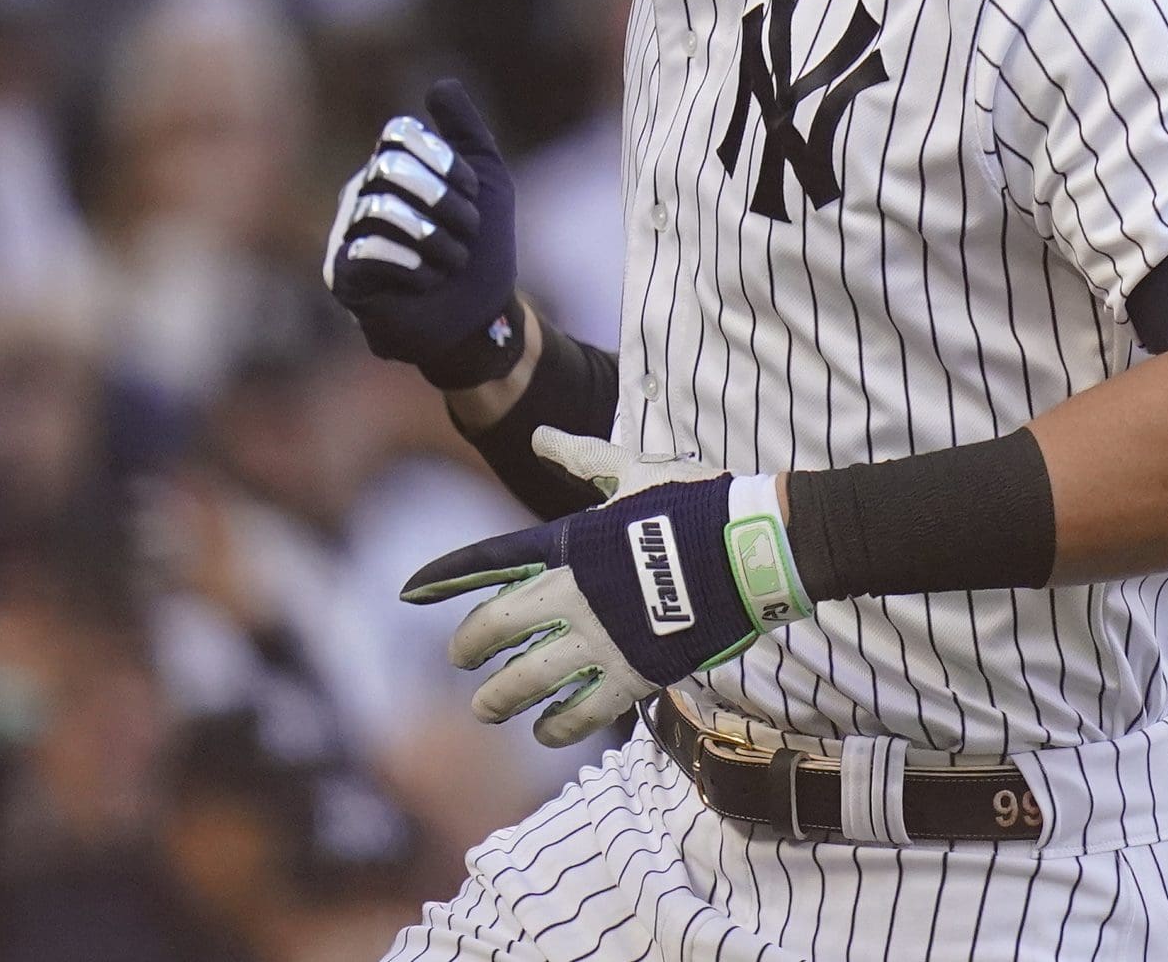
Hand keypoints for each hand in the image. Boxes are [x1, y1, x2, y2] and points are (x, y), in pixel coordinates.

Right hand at [324, 79, 519, 388]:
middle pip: (390, 166)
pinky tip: (427, 281)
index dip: (445, 162)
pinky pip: (369, 249)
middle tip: (467, 232)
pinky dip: (415, 265)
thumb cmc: (483, 251)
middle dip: (444, 200)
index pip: (400, 135)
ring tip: (452, 261)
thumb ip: (465, 130)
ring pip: (381, 206)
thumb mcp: (487, 181)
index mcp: (391, 170)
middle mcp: (361, 195)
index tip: (473, 193)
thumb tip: (440, 84)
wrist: (481, 319)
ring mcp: (348, 234)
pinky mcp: (343, 275)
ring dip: (436, 237)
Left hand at [399, 431, 813, 746]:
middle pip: (496, 628)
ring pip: (527, 681)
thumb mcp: (637, 470)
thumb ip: (584, 459)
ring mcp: (601, 638)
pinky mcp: (633, 673)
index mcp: (571, 542)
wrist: (755, 547)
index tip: (411, 591)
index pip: (491, 560)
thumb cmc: (699, 501)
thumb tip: (541, 437)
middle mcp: (574, 593)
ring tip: (488, 709)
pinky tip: (546, 730)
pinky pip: (581, 713)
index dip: (445, 577)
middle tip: (459, 661)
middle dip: (469, 648)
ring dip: (500, 699)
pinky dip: (557, 726)